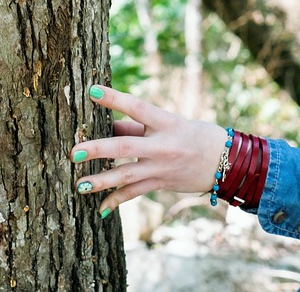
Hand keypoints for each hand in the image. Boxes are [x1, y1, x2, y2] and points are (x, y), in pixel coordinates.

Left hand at [70, 85, 229, 216]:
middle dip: (99, 149)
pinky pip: (134, 194)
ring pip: (126, 175)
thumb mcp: (169, 123)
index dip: (116, 99)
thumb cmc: (193, 135)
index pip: (138, 106)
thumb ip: (138, 125)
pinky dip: (116, 201)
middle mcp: (162, 146)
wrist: (224, 162)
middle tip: (74, 151)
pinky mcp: (160, 184)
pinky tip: (99, 209)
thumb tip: (107, 125)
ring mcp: (160, 168)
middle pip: (126, 145)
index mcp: (166, 122)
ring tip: (79, 184)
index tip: (93, 91)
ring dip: (100, 180)